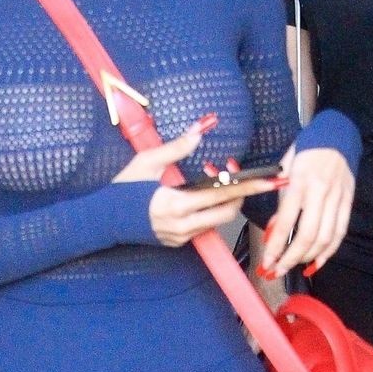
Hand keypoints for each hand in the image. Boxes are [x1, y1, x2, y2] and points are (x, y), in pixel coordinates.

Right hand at [115, 121, 272, 248]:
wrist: (104, 219)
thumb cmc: (123, 188)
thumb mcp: (148, 161)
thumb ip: (177, 147)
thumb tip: (200, 129)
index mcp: (176, 204)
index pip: (221, 194)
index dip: (247, 186)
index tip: (268, 182)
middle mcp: (181, 225)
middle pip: (226, 212)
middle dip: (240, 196)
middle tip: (245, 179)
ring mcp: (180, 237)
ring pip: (216, 222)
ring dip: (222, 203)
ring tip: (215, 184)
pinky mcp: (177, 242)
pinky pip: (201, 227)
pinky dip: (206, 212)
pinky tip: (198, 197)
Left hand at [257, 143, 353, 279]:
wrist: (337, 135)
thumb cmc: (306, 150)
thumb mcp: (285, 168)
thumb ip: (281, 198)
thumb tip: (276, 229)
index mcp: (300, 182)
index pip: (287, 221)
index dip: (276, 246)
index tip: (267, 261)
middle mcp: (320, 192)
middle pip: (308, 235)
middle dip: (291, 258)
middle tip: (278, 270)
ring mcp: (337, 198)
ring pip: (325, 238)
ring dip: (308, 258)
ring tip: (293, 267)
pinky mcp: (348, 202)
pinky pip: (340, 233)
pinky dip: (329, 251)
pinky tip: (316, 262)